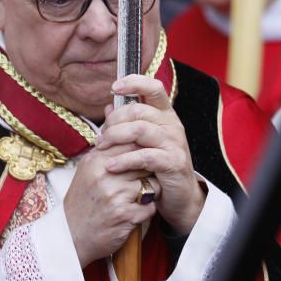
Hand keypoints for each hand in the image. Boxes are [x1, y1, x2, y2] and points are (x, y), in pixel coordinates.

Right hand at [64, 142, 159, 267]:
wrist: (71, 236)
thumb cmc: (82, 202)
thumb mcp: (87, 171)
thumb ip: (106, 153)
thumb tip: (127, 136)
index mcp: (96, 161)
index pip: (132, 144)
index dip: (142, 153)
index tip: (143, 163)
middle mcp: (105, 176)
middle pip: (145, 164)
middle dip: (148, 173)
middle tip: (143, 182)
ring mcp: (115, 196)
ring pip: (152, 185)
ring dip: (150, 193)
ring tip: (138, 198)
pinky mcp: (125, 215)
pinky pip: (150, 207)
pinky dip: (146, 211)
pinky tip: (134, 213)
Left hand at [96, 74, 205, 234]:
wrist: (181, 198)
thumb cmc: (159, 167)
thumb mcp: (143, 142)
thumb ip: (128, 123)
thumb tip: (107, 107)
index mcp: (165, 115)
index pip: (154, 88)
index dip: (135, 82)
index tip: (114, 86)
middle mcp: (172, 125)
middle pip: (138, 110)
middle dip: (113, 121)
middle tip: (100, 136)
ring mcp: (174, 143)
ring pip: (140, 130)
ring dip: (115, 137)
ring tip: (100, 147)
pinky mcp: (173, 163)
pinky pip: (145, 156)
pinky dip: (124, 159)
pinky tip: (110, 165)